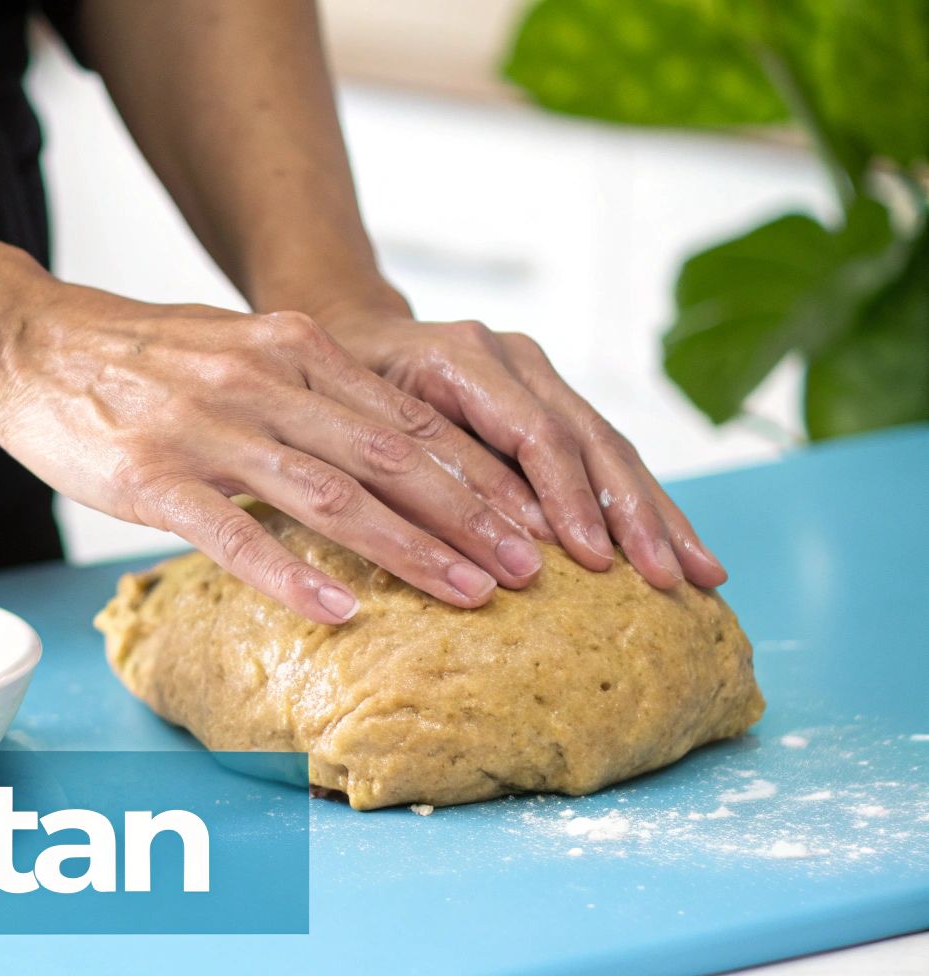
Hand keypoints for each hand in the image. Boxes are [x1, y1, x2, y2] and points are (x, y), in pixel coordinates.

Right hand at [0, 284, 561, 624]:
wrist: (28, 339)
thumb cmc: (139, 355)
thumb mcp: (239, 345)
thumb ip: (310, 387)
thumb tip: (391, 444)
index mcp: (294, 346)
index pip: (408, 418)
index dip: (479, 474)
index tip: (534, 521)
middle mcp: (262, 379)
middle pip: (390, 456)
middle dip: (472, 516)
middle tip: (532, 569)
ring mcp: (206, 427)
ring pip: (331, 493)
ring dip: (411, 548)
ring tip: (471, 594)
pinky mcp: (151, 475)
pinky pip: (234, 532)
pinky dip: (293, 574)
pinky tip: (342, 610)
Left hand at [316, 307, 726, 589]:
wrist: (347, 331)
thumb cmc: (338, 388)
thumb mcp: (357, 426)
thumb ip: (420, 472)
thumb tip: (494, 542)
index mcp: (465, 356)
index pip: (535, 434)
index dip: (568, 499)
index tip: (596, 560)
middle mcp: (514, 357)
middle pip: (593, 440)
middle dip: (637, 515)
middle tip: (672, 578)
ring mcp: (538, 372)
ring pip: (611, 447)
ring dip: (658, 514)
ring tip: (703, 573)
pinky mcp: (549, 395)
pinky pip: (603, 452)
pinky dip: (639, 502)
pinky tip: (675, 545)